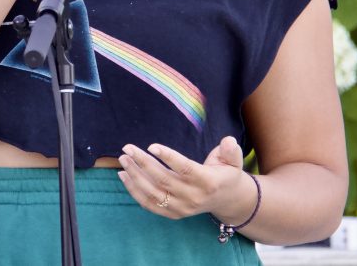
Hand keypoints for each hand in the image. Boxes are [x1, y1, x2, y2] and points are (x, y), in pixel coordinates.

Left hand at [117, 137, 252, 220]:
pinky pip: (149, 204)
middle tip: (127, 148)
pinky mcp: (173, 214)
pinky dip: (134, 191)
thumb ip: (231, 150)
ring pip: (153, 193)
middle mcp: (194, 197)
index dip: (168, 157)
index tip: (151, 146)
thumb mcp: (233, 160)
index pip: (185, 169)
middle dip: (143, 163)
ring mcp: (182, 208)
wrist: (226, 200)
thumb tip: (228, 141)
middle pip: (164, 180)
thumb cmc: (226, 173)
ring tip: (123, 159)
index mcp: (208, 181)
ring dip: (135, 176)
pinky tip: (124, 175)